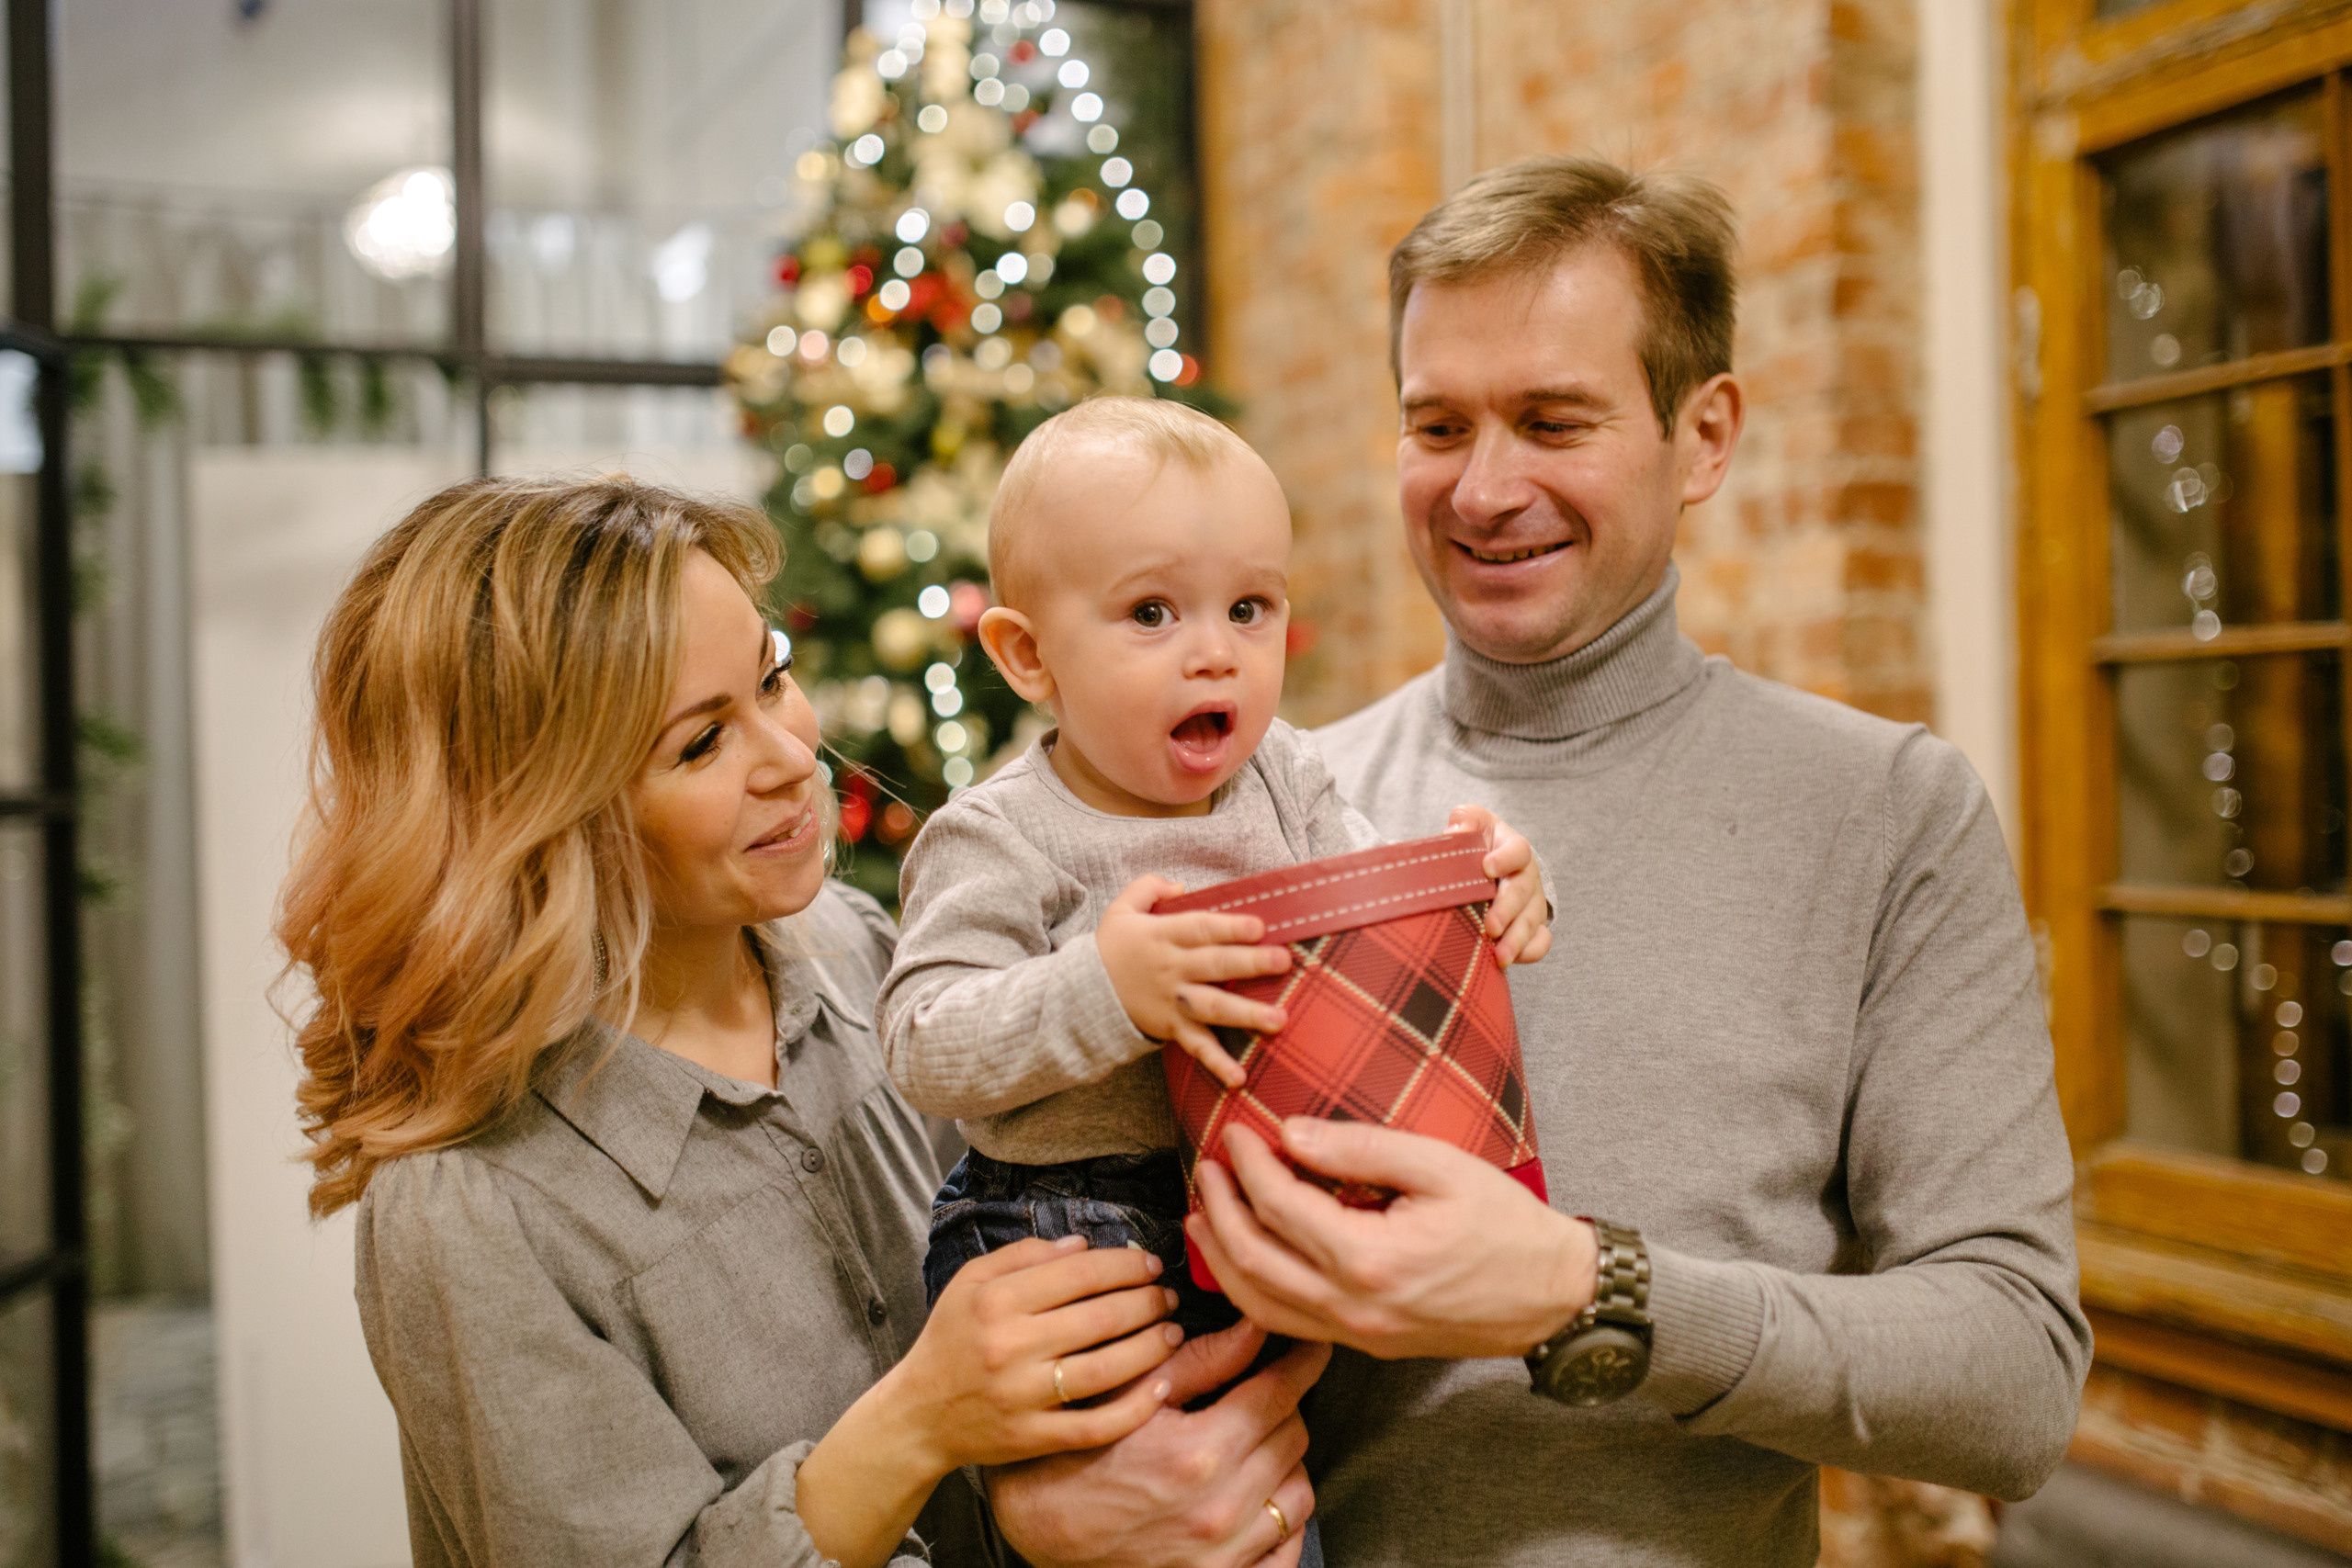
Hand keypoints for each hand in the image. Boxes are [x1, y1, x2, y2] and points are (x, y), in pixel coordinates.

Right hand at [891, 1235, 1183, 1470]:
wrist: (917, 1415)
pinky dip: (1135, 1409)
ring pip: (1106, 1370)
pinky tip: (1162, 1387)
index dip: (1125, 1265)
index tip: (1150, 1263)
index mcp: (995, 1301)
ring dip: (1151, 1348)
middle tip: (1167, 1296)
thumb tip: (1082, 1244)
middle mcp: (1009, 1346)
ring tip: (1173, 1332)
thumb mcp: (970, 1282)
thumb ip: (1023, 1255)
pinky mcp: (1032, 1437)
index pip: (1079, 1273)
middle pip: (1100, 1319)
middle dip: (1147, 1303)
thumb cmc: (950, 1339)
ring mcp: (1022, 1396)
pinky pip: (1095, 1426)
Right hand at [989, 1320, 1329, 1567]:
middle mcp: (1218, 1508)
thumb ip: (1205, 1360)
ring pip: (1298, 1491)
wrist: (1039, 1527)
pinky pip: (1287, 1547)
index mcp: (1198, 1453)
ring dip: (1283, 1460)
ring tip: (1252, 1444)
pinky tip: (1258, 1494)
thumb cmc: (1078, 1453)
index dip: (1304, 1360)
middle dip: (1282, 1406)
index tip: (1313, 1344)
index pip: (1282, 1393)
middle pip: (1294, 1436)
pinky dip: (1282, 1517)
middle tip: (1260, 1391)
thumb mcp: (1134, 1395)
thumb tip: (1257, 1326)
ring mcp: (1223, 1553)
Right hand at [1097, 875, 1293, 1088]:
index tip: (1259, 926)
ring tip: (1279, 1019)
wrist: (1081, 993)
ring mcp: (1172, 1001)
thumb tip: (1181, 885)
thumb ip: (1148, 888)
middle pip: (1214, 965)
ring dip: (1246, 1014)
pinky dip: (1217, 1063)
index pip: (1199, 929)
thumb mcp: (1121, 908)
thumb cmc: (1111, 947)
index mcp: (1162, 935)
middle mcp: (1170, 968)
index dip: (1228, 926)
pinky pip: (1196, 1046)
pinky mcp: (1171, 1028)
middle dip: (1250, 964)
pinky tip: (1240, 1078)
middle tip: (1283, 962)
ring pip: (1212, 1007)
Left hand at [1187, 1121, 1593, 1359]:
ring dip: (1222, 1257)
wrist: (1554, 1294)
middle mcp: (1353, 1306)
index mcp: (1369, 1259)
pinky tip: (1245, 1261)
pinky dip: (1254, 1292)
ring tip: (1202, 1216)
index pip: (1280, 1207)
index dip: (1249, 1166)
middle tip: (1208, 1168)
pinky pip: (1290, 1323)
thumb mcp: (1439, 1166)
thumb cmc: (1506, 1224)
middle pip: (1253, 1260)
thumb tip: (1289, 1135)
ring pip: (1260, 1304)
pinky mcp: (1366, 1344)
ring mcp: (1358, 1334)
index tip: (1237, 1134)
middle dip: (1220, 1210)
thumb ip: (1359, 1149)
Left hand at [1448, 805, 1551, 966]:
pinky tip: (1508, 961)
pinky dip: (1528, 953)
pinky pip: (1540, 942)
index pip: (1518, 850)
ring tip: (1499, 956)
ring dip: (1516, 940)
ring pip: (1532, 922)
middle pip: (1524, 892)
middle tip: (1490, 926)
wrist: (1488, 863)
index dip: (1505, 859)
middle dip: (1507, 911)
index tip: (1486, 868)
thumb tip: (1456, 832)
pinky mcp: (1532, 926)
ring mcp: (1532, 902)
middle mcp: (1527, 876)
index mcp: (1514, 848)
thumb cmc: (1476, 841)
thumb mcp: (1470, 822)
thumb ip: (1465, 820)